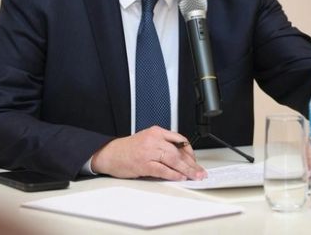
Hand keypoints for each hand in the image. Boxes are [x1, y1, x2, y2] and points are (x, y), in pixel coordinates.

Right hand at [91, 126, 206, 180]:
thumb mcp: (148, 139)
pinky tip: (180, 177)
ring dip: (187, 170)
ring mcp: (149, 151)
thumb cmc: (128, 149)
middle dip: (192, 163)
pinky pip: (163, 170)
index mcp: (156, 131)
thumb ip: (163, 144)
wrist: (110, 154)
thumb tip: (181, 157)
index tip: (195, 161)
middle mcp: (154, 139)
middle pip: (179, 151)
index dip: (190, 152)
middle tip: (200, 172)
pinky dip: (173, 175)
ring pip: (174, 160)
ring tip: (194, 176)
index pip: (180, 140)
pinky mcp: (144, 164)